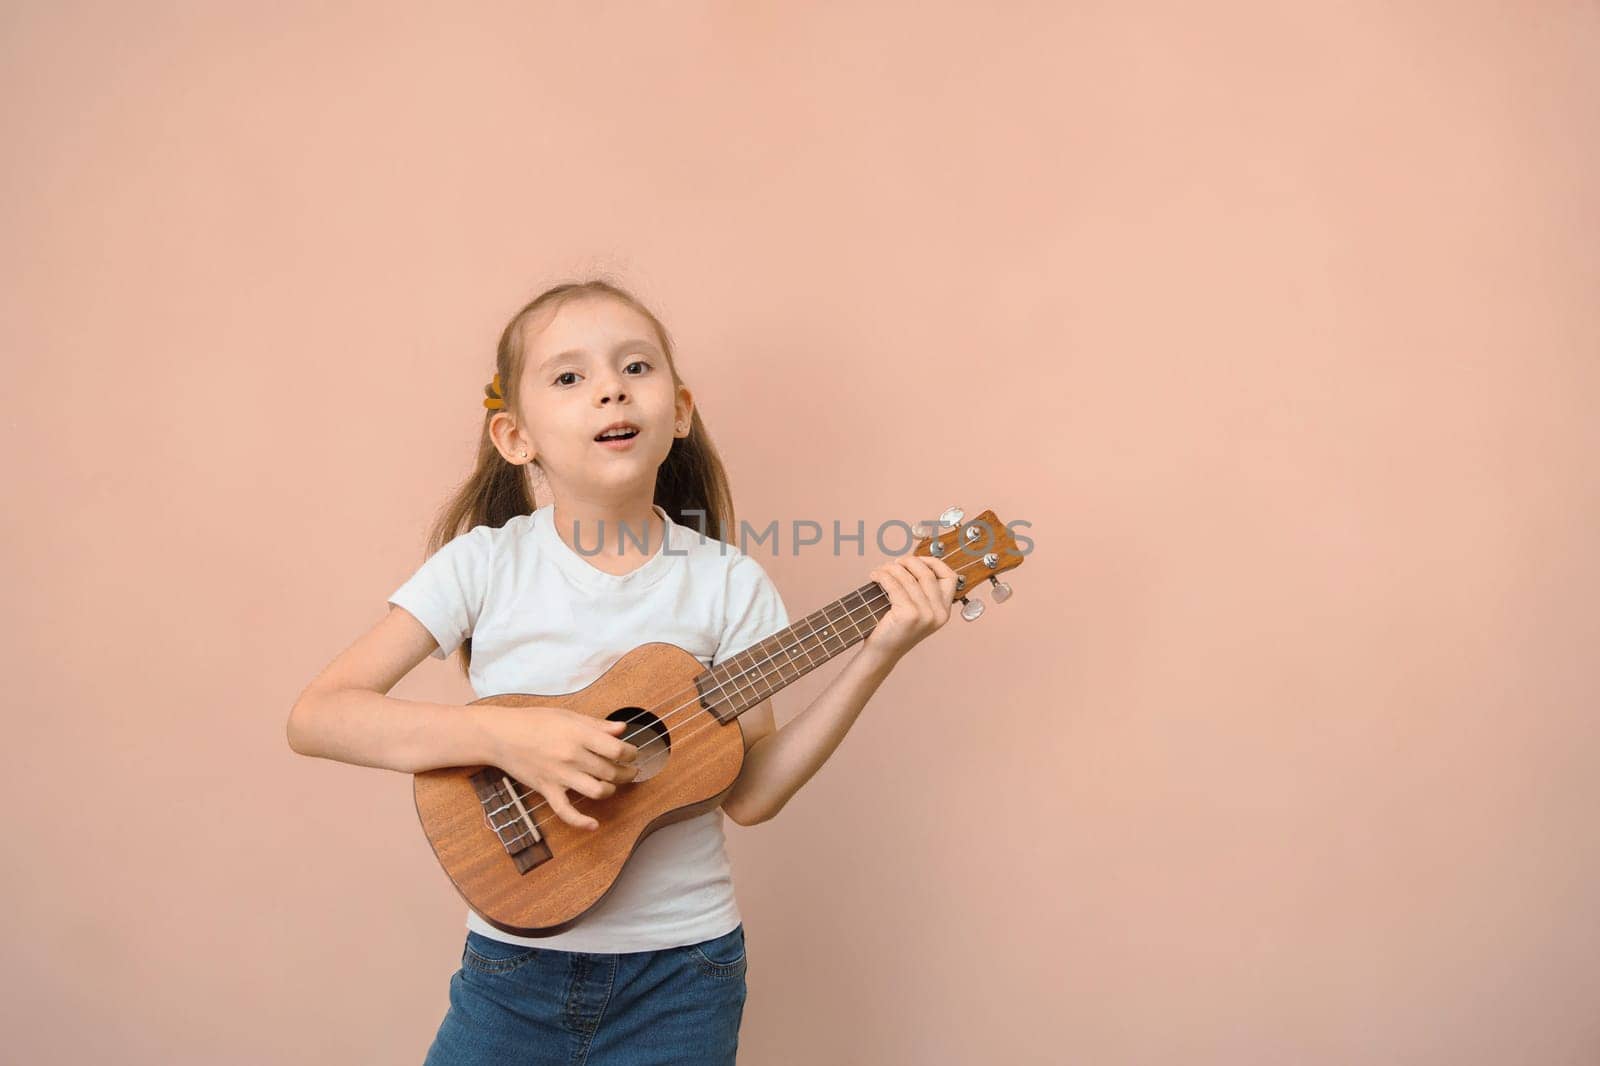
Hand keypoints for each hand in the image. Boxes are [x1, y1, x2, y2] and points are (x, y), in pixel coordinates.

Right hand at [481, 705, 640, 830]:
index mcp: (579, 735)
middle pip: (611, 771)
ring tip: (614, 785)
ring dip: (611, 790)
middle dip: (627, 772)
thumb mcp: (568, 716)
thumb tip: (621, 729)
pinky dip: (581, 822)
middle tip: (630, 770)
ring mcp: (559, 775)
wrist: (501, 735)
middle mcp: (572, 756)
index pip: (617, 750)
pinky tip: (593, 825)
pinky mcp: (547, 790)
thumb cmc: (534, 721)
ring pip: (597, 791)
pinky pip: (566, 812)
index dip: (631, 754)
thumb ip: (597, 724)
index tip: (632, 753)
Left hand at [860, 553, 958, 662]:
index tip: (915, 561)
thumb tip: (910, 560)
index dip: (933, 563)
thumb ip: (920, 590)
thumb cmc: (894, 628)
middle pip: (927, 573)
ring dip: (890, 568)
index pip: (950, 577)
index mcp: (944, 611)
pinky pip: (894, 584)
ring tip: (880, 571)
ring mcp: (925, 615)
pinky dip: (883, 576)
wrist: (881, 653)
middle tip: (892, 564)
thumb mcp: (916, 610)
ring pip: (908, 577)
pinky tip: (875, 576)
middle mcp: (939, 613)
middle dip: (907, 562)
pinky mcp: (909, 615)